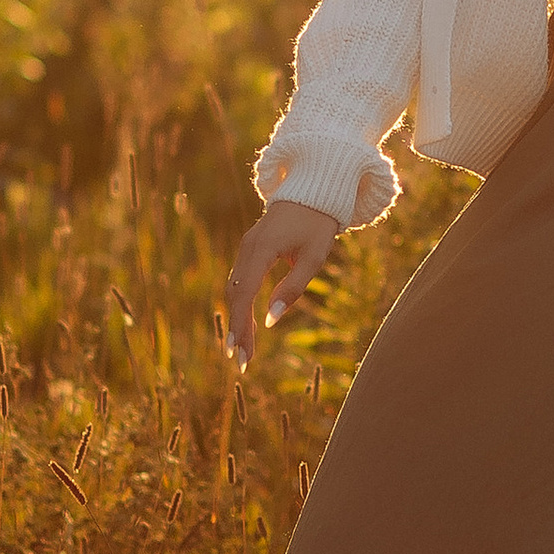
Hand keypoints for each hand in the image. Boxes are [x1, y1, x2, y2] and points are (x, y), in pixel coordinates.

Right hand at [224, 197, 340, 363]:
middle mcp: (248, 247)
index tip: (238, 350)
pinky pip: (241, 282)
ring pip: (235, 290)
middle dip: (237, 328)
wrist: (312, 192)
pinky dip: (242, 306)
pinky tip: (247, 327)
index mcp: (262, 248)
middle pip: (235, 294)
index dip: (240, 323)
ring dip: (239, 320)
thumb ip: (293, 287)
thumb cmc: (317, 225)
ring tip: (244, 351)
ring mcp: (246, 248)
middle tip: (240, 361)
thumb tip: (271, 319)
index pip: (244, 292)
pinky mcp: (250, 250)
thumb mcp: (314, 257)